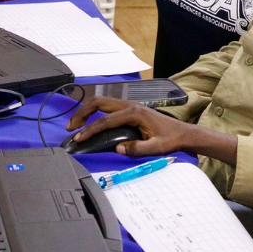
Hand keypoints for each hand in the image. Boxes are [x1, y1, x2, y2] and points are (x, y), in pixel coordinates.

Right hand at [66, 97, 198, 156]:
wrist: (182, 132)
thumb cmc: (170, 139)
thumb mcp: (156, 147)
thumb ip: (137, 148)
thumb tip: (118, 149)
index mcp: (134, 113)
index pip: (105, 120)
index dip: (90, 129)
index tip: (78, 138)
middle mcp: (130, 105)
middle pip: (99, 103)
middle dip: (82, 113)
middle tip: (70, 128)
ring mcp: (129, 105)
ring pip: (102, 102)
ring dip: (86, 111)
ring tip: (75, 125)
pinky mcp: (129, 109)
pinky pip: (107, 107)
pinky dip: (94, 112)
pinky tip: (89, 122)